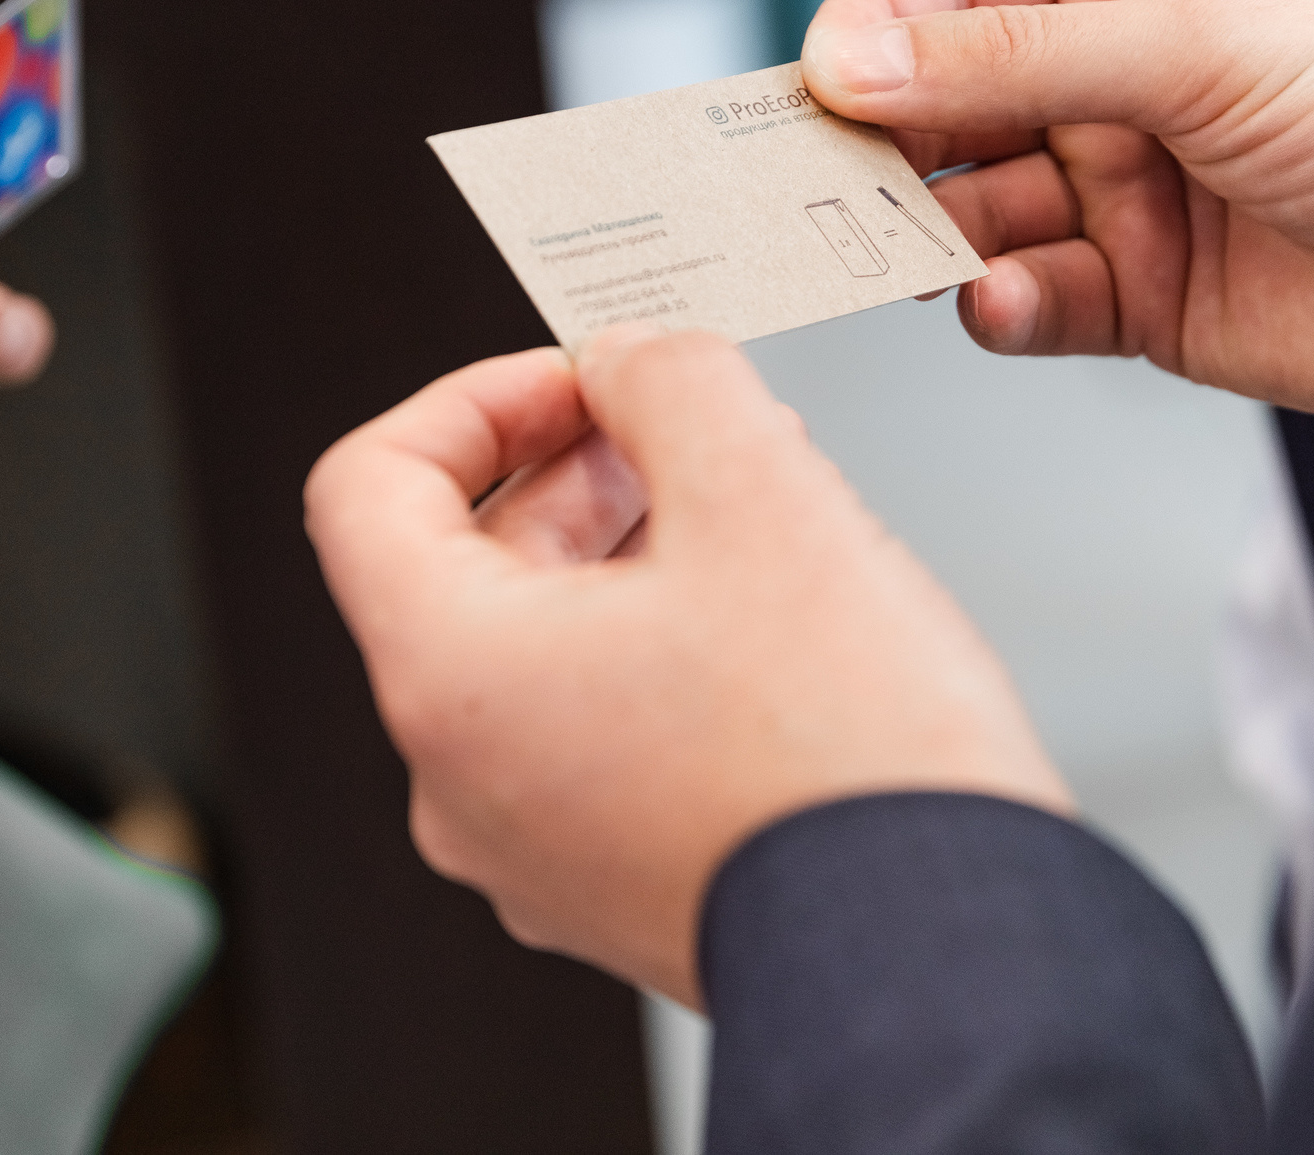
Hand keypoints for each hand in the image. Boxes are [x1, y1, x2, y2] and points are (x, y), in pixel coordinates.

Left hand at [307, 326, 1068, 1006]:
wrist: (945, 953)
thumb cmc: (848, 761)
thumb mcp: (762, 490)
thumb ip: (671, 378)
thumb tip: (632, 359)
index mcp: (452, 678)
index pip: (367, 487)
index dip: (473, 400)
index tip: (576, 378)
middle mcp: (462, 780)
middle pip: (465, 566)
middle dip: (580, 468)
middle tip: (688, 424)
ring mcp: (534, 847)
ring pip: (542, 650)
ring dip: (628, 553)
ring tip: (756, 508)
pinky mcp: (613, 885)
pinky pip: (596, 731)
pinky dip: (658, 649)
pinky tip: (773, 618)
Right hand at [799, 0, 1313, 418]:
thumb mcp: (1202, 45)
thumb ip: (1017, 58)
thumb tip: (857, 60)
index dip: (875, 28)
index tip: (818, 83)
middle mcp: (1110, 77)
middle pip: (940, 104)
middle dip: (876, 145)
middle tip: (807, 188)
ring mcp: (1122, 192)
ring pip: (969, 212)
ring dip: (928, 236)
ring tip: (904, 257)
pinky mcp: (1143, 299)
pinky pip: (1032, 301)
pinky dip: (1003, 307)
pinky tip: (1003, 301)